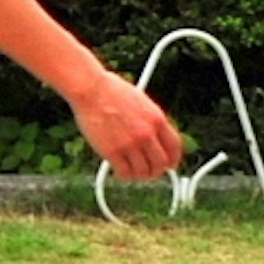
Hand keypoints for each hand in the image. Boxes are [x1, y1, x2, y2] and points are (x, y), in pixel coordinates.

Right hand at [75, 67, 186, 181]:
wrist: (90, 88)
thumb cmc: (110, 89)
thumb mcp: (140, 100)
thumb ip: (149, 120)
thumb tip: (153, 137)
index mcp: (157, 119)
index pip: (174, 147)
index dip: (173, 160)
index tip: (169, 164)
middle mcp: (147, 133)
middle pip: (161, 164)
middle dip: (156, 171)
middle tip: (148, 172)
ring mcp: (130, 143)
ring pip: (143, 172)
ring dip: (139, 175)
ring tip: (131, 172)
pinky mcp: (113, 151)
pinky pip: (124, 173)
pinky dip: (123, 176)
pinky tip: (118, 171)